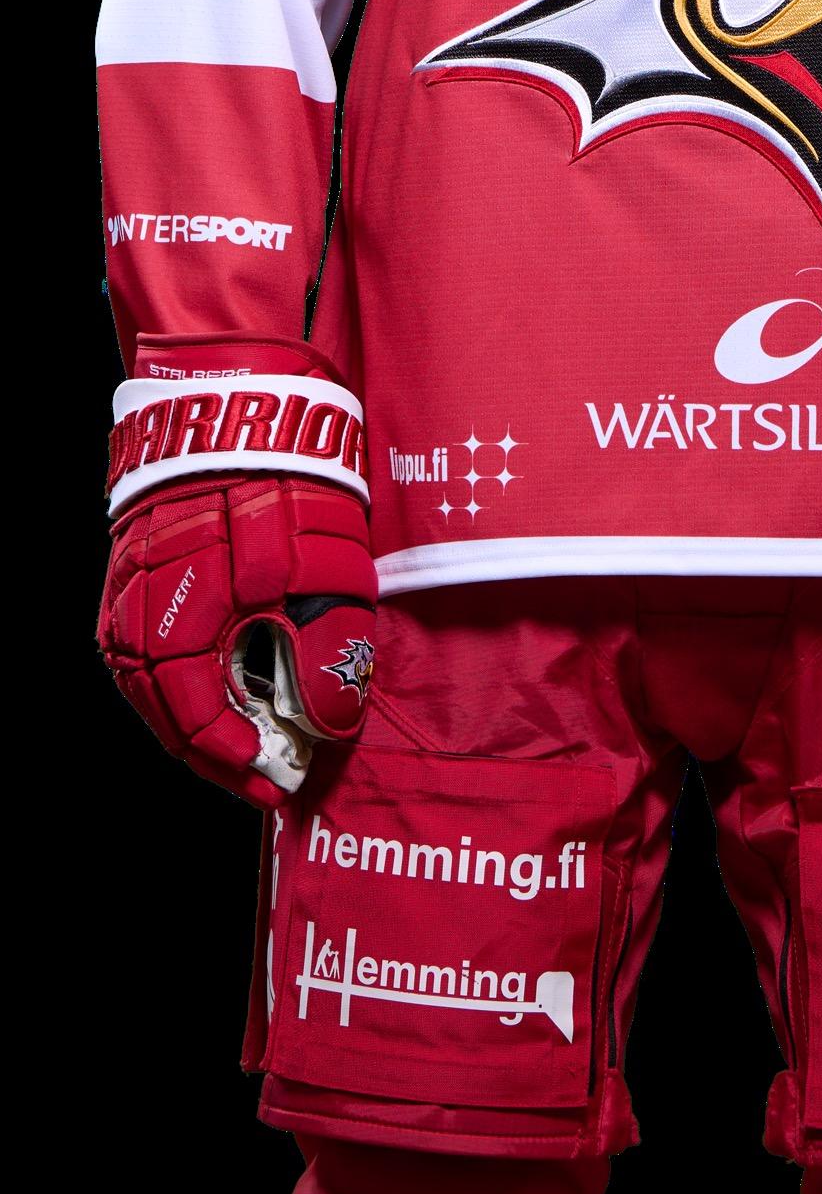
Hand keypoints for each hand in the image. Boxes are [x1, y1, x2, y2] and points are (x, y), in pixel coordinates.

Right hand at [98, 338, 376, 803]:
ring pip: (148, 683)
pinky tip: (217, 682)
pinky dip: (180, 677)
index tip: (276, 789)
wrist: (233, 404)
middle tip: (260, 775)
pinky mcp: (129, 570)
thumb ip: (324, 661)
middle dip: (213, 752)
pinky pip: (145, 646)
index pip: (195, 724)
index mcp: (176, 626)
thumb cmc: (283, 489)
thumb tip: (326, 729)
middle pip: (164, 714)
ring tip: (243, 738)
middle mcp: (134, 617)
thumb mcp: (326, 581)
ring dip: (194, 717)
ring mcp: (123, 592)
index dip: (236, 764)